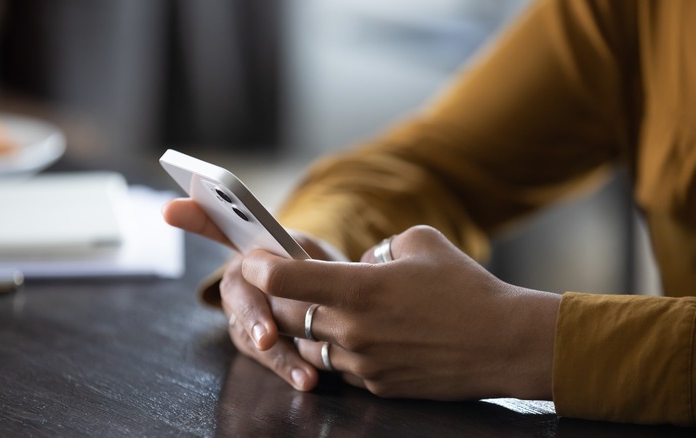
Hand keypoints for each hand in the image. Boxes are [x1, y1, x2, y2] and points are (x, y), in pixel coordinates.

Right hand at [162, 198, 344, 390]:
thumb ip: (302, 262)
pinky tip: (307, 380)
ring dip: (277, 355)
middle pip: (235, 291)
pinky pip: (262, 355)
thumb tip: (299, 277)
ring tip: (304, 373)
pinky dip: (286, 368)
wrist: (332, 301)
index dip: (192, 216)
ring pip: (248, 332)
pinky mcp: (249, 339)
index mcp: (251, 243)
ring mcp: (239, 309)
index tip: (169, 209)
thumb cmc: (319, 268)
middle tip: (267, 338)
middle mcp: (239, 275)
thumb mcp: (316, 254)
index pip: (214, 224)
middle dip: (253, 315)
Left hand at [240, 225, 560, 400]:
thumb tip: (362, 264)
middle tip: (277, 285)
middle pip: (287, 318)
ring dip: (306, 330)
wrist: (505, 342)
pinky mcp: (378, 386)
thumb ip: (380, 248)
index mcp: (359, 288)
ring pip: (310, 347)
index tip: (251, 259)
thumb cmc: (466, 286)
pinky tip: (357, 336)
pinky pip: (341, 368)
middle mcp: (352, 330)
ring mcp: (363, 364)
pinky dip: (338, 351)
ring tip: (320, 312)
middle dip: (275, 301)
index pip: (285, 278)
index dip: (259, 266)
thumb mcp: (421, 242)